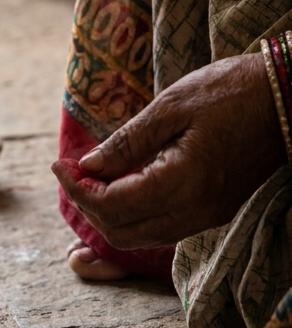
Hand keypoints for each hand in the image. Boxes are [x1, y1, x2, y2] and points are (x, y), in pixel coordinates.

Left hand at [52, 52, 285, 249]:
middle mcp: (195, 211)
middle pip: (119, 231)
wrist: (291, 95)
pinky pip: (159, 228)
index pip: (111, 206)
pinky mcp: (212, 212)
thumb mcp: (170, 107)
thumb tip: (87, 167)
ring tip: (91, 178)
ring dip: (106, 213)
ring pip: (138, 236)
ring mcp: (206, 216)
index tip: (59, 165)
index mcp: (183, 184)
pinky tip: (119, 185)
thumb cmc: (233, 91)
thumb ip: (126, 143)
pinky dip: (130, 214)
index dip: (77, 190)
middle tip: (72, 173)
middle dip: (87, 205)